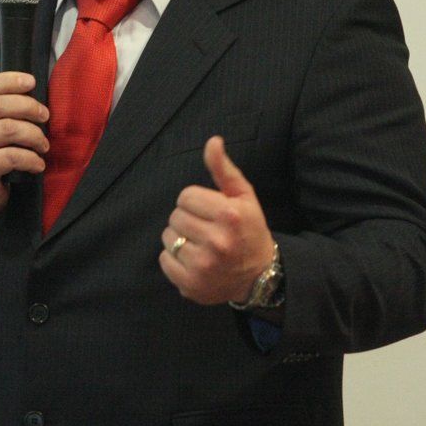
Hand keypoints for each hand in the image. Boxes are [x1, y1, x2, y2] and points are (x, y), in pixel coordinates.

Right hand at [0, 71, 48, 262]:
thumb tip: (28, 89)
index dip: (9, 81)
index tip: (31, 82)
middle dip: (28, 107)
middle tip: (45, 115)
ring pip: (8, 129)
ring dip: (34, 135)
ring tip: (43, 144)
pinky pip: (12, 156)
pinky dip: (31, 159)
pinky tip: (38, 164)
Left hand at [159, 136, 275, 305]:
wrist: (260, 276)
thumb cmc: (249, 230)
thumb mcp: (243, 197)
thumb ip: (224, 169)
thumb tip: (212, 141)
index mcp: (229, 216)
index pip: (186, 196)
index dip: (197, 201)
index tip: (211, 211)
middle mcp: (217, 241)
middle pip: (175, 216)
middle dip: (188, 219)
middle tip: (206, 228)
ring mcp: (203, 265)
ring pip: (168, 237)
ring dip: (180, 238)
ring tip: (200, 244)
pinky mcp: (192, 284)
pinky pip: (165, 260)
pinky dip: (173, 258)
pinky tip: (193, 259)